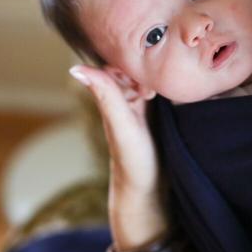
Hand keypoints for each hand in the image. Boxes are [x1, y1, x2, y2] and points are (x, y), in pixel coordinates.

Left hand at [69, 65, 168, 248]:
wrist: (147, 190)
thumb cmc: (132, 159)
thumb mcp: (120, 123)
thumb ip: (105, 94)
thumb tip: (76, 68)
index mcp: (111, 96)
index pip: (118, 62)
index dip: (133, 61)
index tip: (148, 73)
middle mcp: (123, 98)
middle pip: (134, 67)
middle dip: (149, 66)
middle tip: (161, 83)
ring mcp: (139, 105)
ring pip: (147, 77)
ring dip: (158, 76)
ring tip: (167, 89)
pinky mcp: (154, 113)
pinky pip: (159, 90)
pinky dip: (166, 87)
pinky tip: (175, 93)